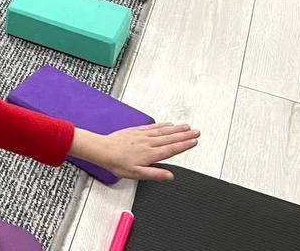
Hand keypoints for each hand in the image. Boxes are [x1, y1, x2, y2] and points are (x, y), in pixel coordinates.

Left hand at [76, 124, 200, 181]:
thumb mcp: (137, 174)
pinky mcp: (136, 131)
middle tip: (197, 132)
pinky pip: (152, 127)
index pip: (172, 149)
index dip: (184, 145)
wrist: (102, 150)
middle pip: (170, 138)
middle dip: (185, 135)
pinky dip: (162, 125)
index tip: (194, 141)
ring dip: (176, 129)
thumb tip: (170, 176)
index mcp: (150, 154)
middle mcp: (148, 142)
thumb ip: (155, 174)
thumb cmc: (117, 163)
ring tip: (187, 127)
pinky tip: (168, 124)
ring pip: (163, 131)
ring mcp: (142, 135)